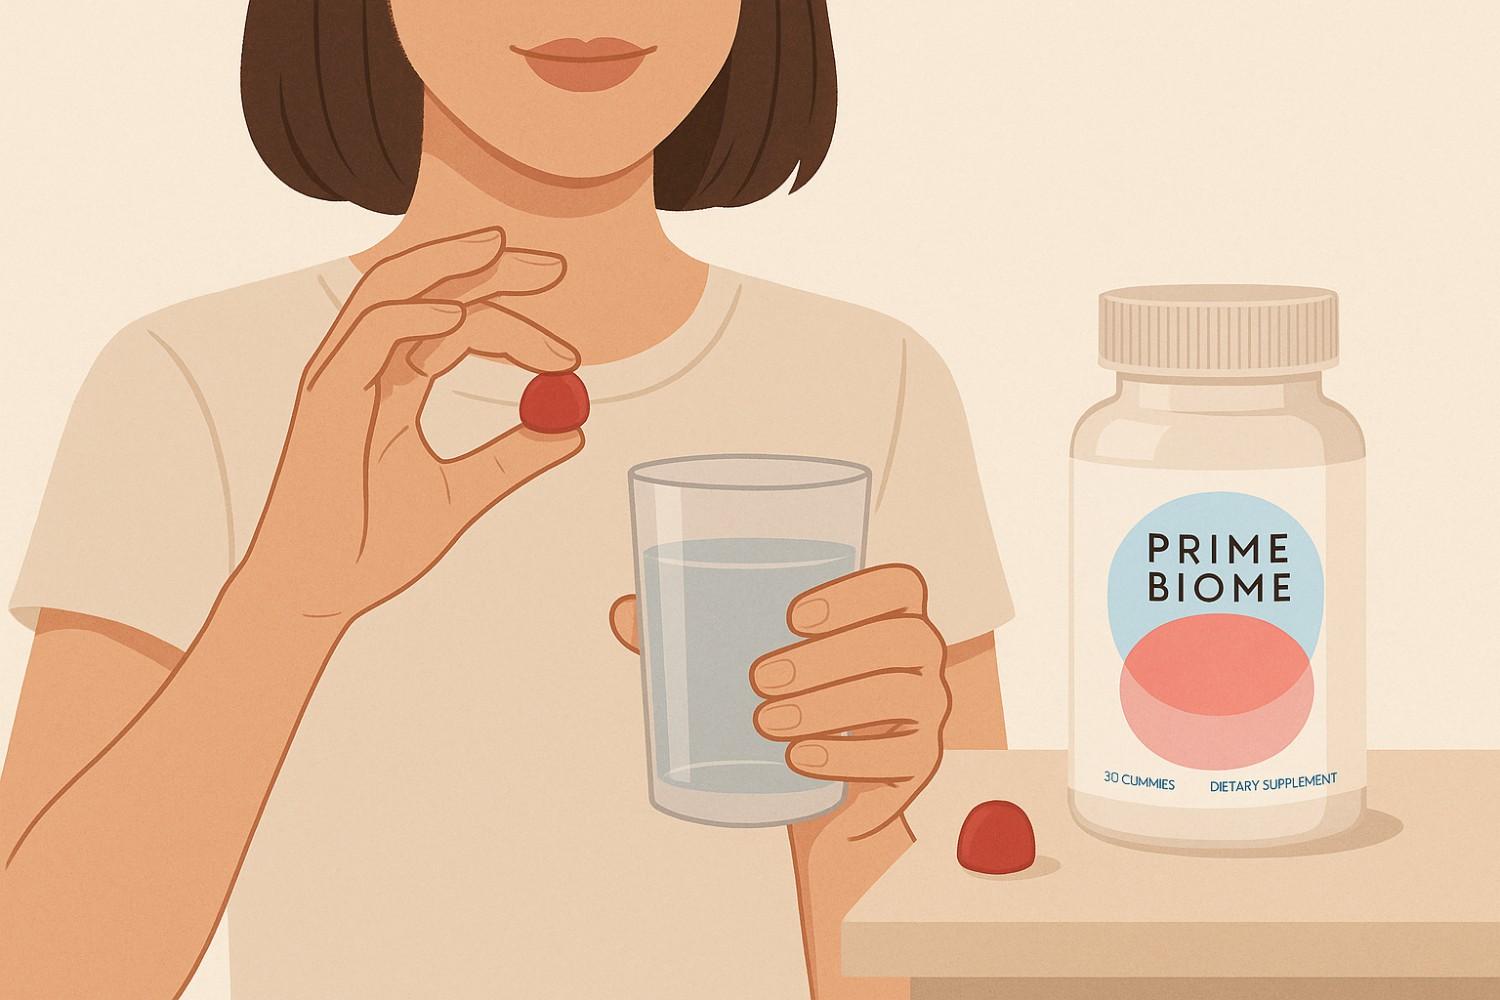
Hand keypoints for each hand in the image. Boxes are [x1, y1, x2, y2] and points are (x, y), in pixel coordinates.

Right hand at [239, 226, 584, 622]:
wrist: (321, 592)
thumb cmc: (372, 545)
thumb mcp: (462, 494)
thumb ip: (512, 458)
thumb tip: (572, 431)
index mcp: (394, 386)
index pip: (456, 323)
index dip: (514, 319)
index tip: (571, 353)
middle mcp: (366, 370)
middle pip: (427, 290)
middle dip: (489, 268)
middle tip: (554, 267)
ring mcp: (341, 378)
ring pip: (391, 292)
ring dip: (448, 265)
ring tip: (502, 252)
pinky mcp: (325, 398)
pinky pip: (370, 335)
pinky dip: (414, 315)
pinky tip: (459, 316)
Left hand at [609, 564, 950, 839]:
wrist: (819, 798)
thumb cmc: (786, 703)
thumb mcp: (740, 667)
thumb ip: (690, 633)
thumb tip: (625, 611)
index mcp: (884, 614)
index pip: (900, 584)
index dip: (858, 591)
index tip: (792, 615)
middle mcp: (918, 657)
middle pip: (900, 639)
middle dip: (831, 657)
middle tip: (759, 678)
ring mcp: (927, 711)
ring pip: (901, 695)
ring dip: (833, 706)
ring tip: (767, 723)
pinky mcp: (917, 766)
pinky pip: (901, 758)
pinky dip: (849, 758)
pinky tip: (802, 761)